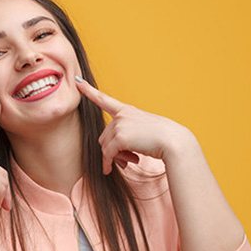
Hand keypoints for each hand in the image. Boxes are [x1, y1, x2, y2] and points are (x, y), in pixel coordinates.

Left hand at [75, 76, 193, 173]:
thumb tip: (110, 154)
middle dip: (111, 151)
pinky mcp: (120, 137)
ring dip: (113, 158)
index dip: (89, 90)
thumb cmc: (162, 139)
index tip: (78, 81)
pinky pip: (108, 154)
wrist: (173, 141)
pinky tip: (109, 170)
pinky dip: (108, 163)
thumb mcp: (142, 132)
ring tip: (129, 162)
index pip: (105, 99)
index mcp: (127, 111)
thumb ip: (126, 136)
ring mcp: (120, 125)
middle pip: (104, 136)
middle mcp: (122, 115)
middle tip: (125, 160)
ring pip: (105, 146)